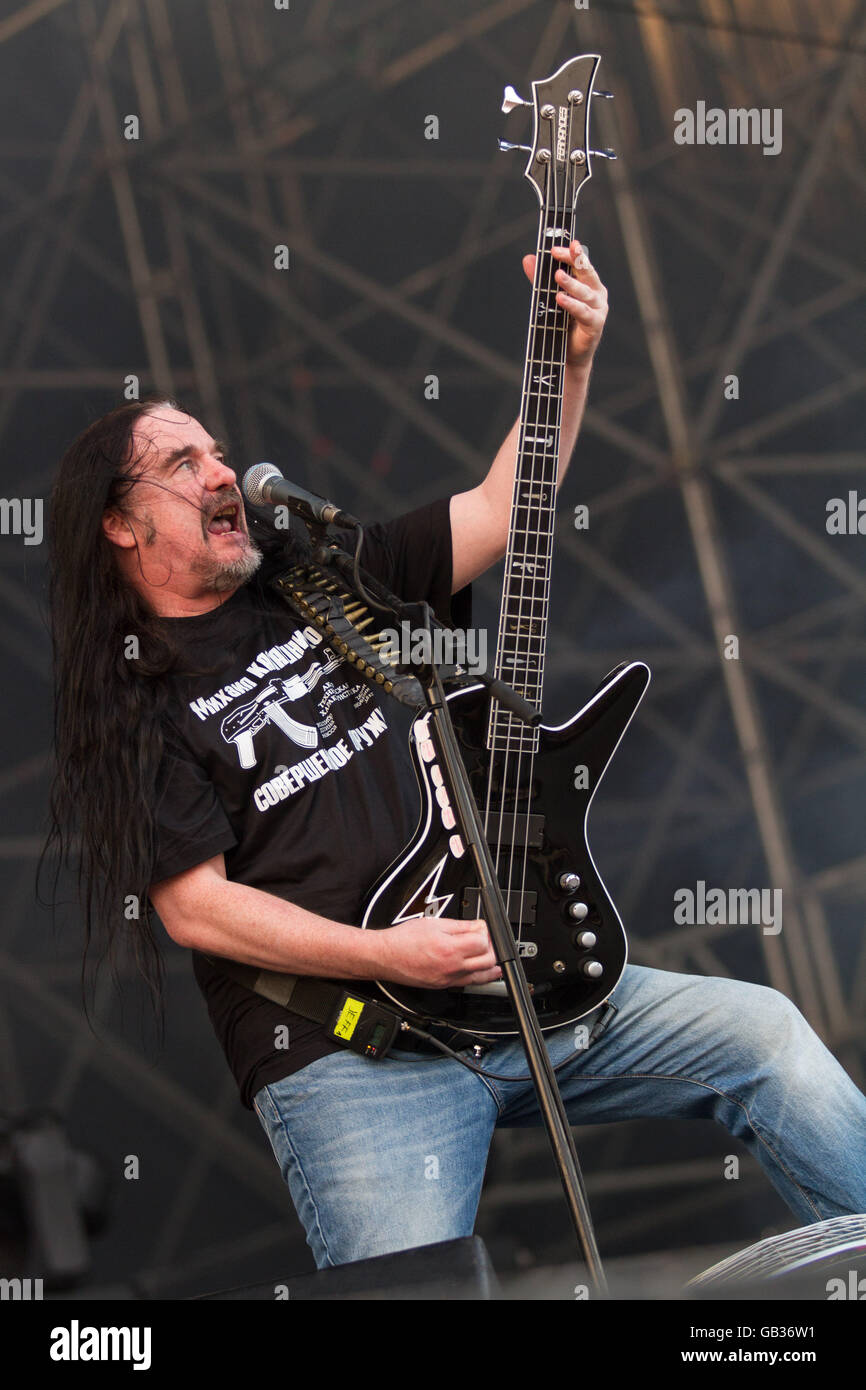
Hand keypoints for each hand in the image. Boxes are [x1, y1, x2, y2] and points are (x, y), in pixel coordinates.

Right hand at [373, 918, 502, 989]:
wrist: (385, 957)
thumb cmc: (404, 940)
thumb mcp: (434, 923)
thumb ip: (461, 926)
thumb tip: (479, 926)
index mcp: (449, 949)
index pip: (483, 942)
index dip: (486, 932)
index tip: (483, 928)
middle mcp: (451, 968)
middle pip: (488, 961)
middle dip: (492, 948)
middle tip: (488, 939)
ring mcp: (448, 980)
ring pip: (482, 977)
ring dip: (491, 965)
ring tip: (491, 955)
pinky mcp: (444, 986)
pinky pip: (468, 983)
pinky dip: (479, 976)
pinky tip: (480, 969)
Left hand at [522, 239, 607, 369]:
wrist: (569, 356)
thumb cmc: (562, 325)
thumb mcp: (549, 298)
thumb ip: (540, 280)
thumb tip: (528, 259)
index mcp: (589, 283)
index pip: (581, 263)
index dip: (572, 253)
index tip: (559, 246)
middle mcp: (597, 293)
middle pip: (587, 272)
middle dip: (574, 260)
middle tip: (559, 252)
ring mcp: (598, 309)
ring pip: (585, 292)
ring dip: (571, 283)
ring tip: (557, 275)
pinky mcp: (596, 324)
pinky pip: (583, 312)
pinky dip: (572, 305)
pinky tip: (559, 299)